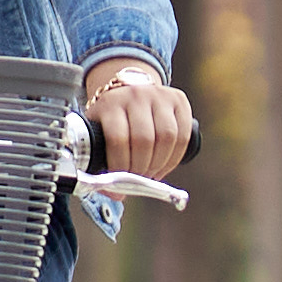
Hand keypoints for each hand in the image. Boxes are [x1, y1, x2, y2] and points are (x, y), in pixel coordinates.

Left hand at [82, 55, 196, 177]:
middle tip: (137, 181)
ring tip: (151, 174)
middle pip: (144, 140)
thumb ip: (98, 160)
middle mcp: (135, 95)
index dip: (120, 167)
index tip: (120, 186)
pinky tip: (164, 166)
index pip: (118, 139)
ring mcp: (159, 95)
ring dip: (160, 164)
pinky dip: (175, 157)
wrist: (128, 90)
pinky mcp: (179, 99)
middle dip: (142, 168)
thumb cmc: (111, 119)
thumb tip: (112, 192)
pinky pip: (183, 134)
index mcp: (110, 104)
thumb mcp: (97, 132)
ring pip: (167, 137)